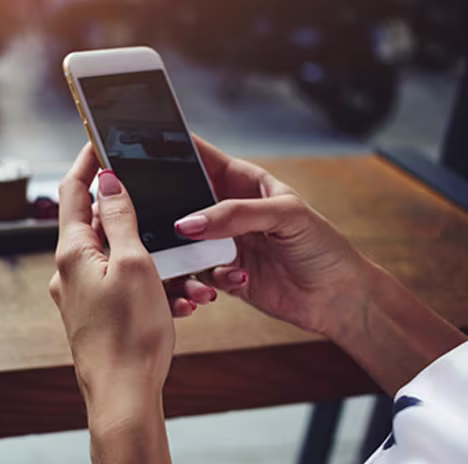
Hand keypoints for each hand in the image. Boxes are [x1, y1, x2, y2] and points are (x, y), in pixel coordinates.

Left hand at [50, 145, 202, 423]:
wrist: (124, 397)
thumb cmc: (130, 335)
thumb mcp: (134, 265)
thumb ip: (119, 220)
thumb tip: (106, 181)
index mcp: (73, 253)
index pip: (71, 192)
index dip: (86, 162)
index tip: (100, 140)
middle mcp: (70, 271)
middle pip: (96, 224)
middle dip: (132, 214)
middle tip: (159, 205)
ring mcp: (80, 295)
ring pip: (117, 258)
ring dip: (151, 257)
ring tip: (184, 274)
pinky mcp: (95, 315)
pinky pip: (122, 286)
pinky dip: (149, 283)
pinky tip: (176, 299)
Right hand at [173, 138, 369, 336]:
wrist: (336, 298)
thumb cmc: (322, 246)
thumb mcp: (285, 216)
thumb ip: (235, 215)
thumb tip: (187, 224)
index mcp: (242, 181)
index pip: (199, 156)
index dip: (172, 150)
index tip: (142, 152)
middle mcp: (226, 210)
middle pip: (180, 201)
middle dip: (168, 210)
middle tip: (160, 219)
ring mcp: (221, 242)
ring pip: (181, 242)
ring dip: (185, 255)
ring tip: (206, 262)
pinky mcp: (219, 274)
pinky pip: (194, 275)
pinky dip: (205, 281)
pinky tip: (238, 280)